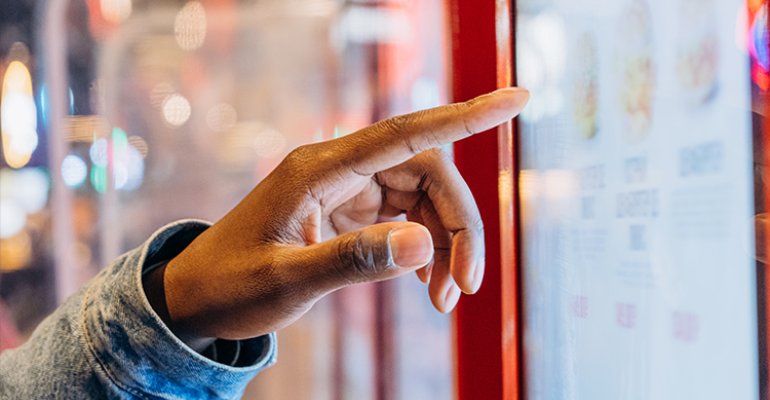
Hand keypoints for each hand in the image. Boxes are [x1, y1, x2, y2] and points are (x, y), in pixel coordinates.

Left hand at [146, 88, 528, 345]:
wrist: (197, 299)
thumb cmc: (231, 286)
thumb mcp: (288, 281)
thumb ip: (354, 261)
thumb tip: (425, 245)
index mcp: (319, 168)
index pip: (406, 131)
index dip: (466, 115)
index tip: (516, 98)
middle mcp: (339, 168)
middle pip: (428, 172)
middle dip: (459, 225)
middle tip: (467, 284)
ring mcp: (346, 188)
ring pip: (422, 198)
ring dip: (445, 243)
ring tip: (446, 298)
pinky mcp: (349, 210)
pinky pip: (405, 218)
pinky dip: (424, 249)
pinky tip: (427, 283)